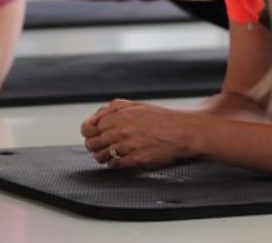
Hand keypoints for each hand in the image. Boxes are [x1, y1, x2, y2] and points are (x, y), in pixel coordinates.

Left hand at [81, 100, 197, 168]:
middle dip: (94, 145)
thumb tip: (94, 118)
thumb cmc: (161, 118)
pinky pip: (114, 165)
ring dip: (103, 156)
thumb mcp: (135, 105)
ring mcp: (128, 147)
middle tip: (101, 146)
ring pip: (101, 156)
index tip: (94, 135)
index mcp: (119, 116)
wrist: (183, 131)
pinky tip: (122, 158)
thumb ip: (112, 109)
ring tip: (112, 153)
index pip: (88, 128)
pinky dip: (114, 163)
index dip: (90, 133)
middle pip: (92, 144)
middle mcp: (121, 131)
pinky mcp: (136, 160)